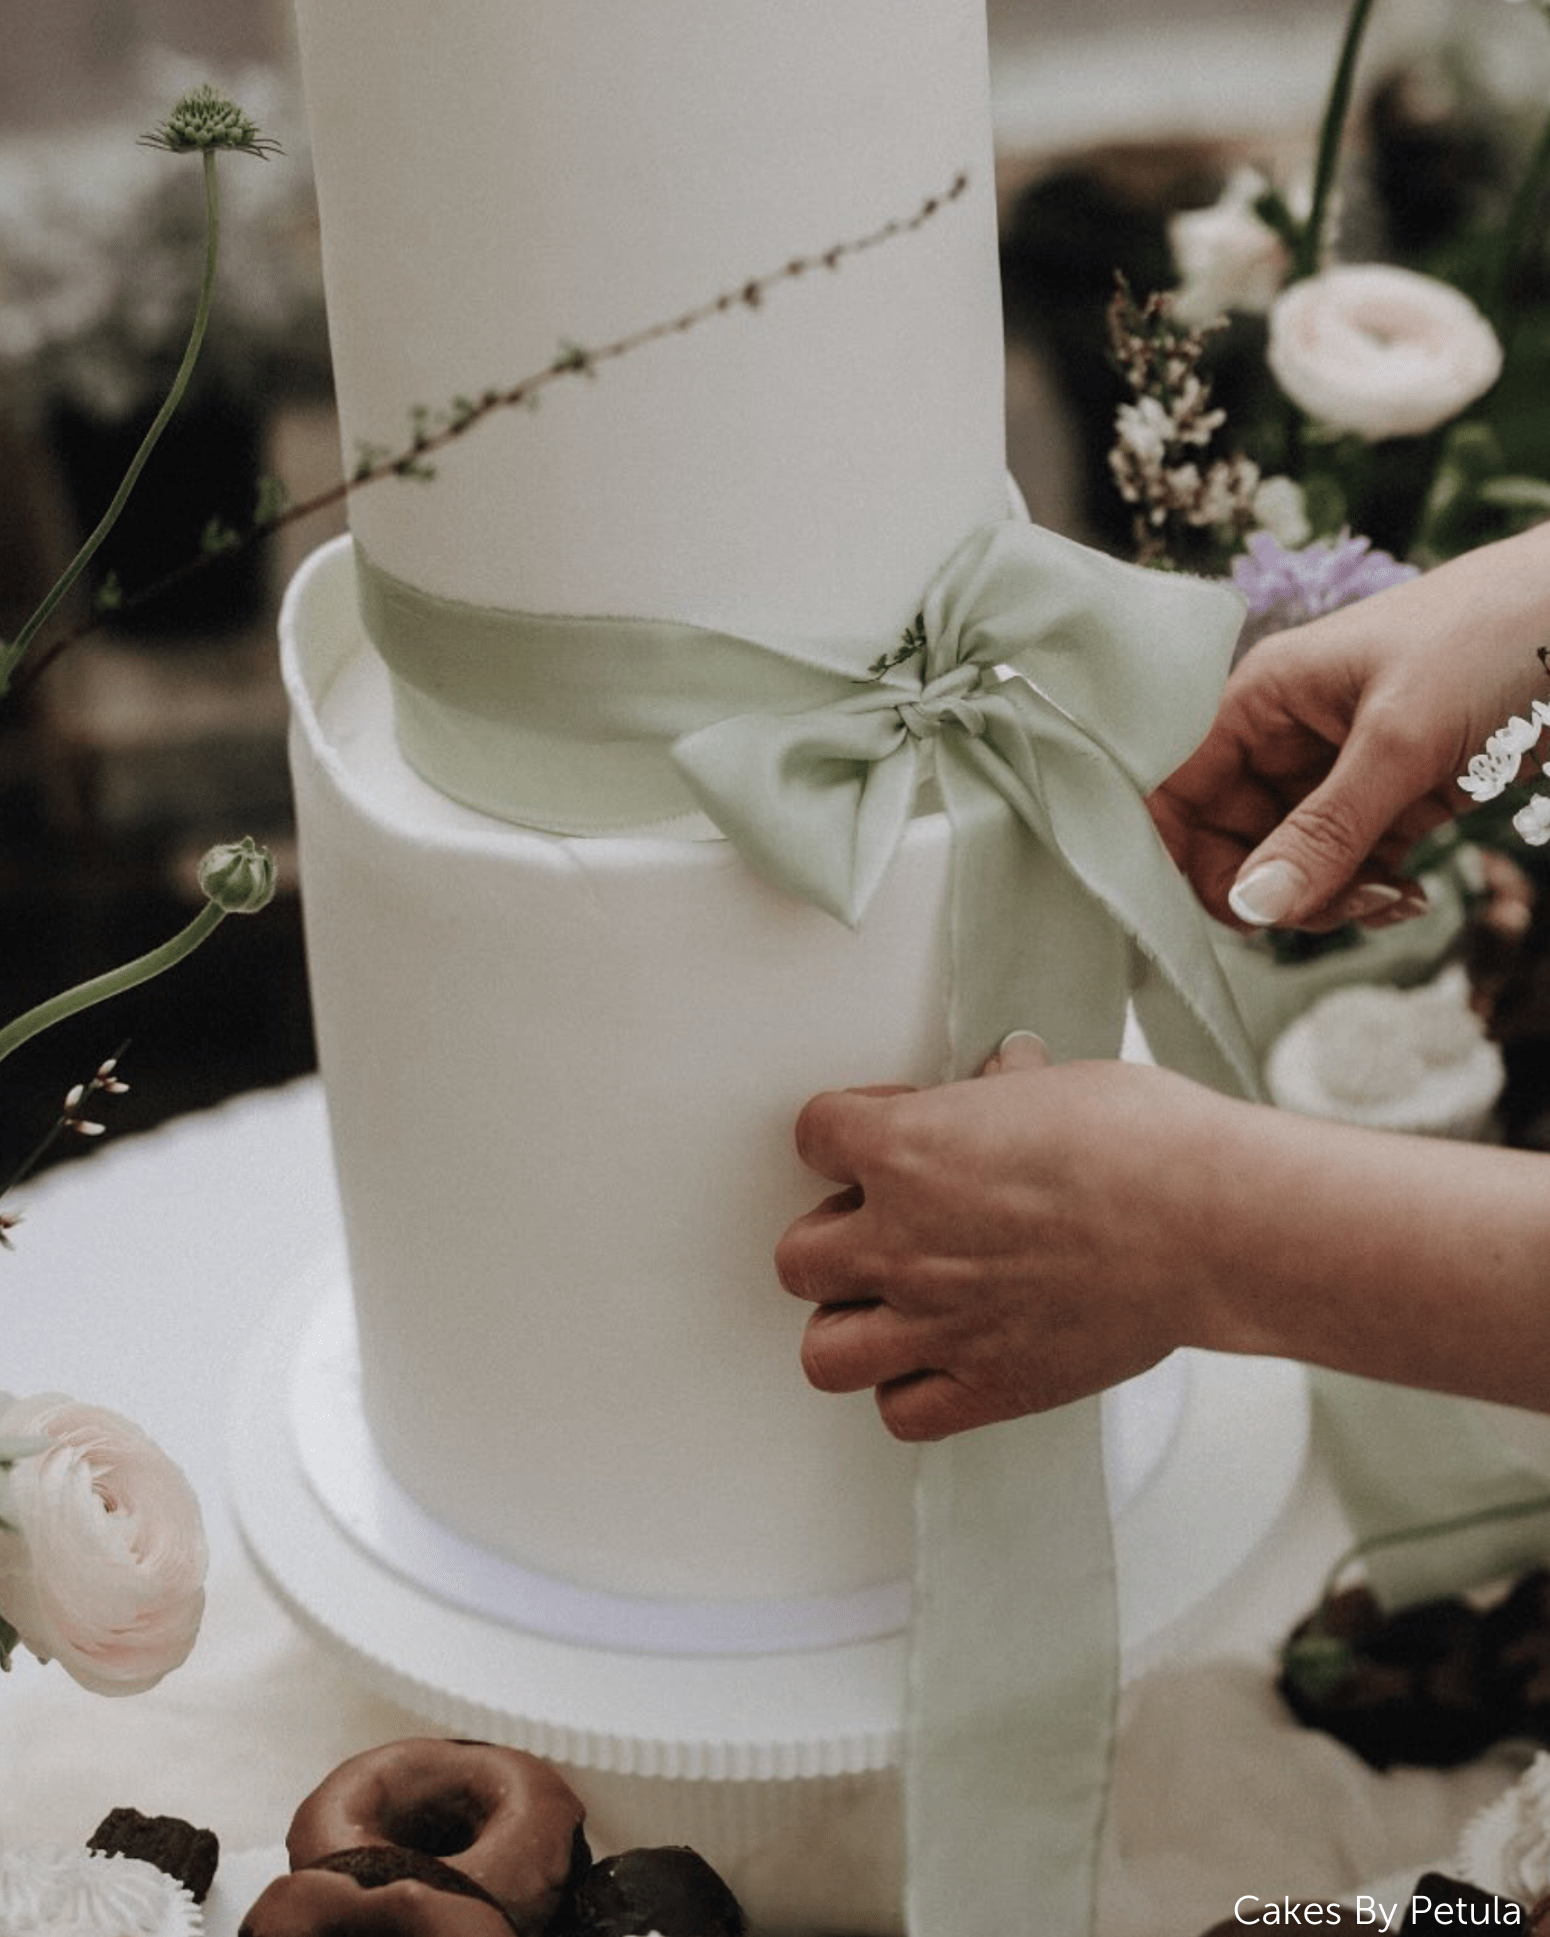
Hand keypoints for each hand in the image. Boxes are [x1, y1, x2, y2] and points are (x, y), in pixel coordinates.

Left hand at [774, 1035, 1220, 1440]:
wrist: (1212, 1222)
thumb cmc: (1145, 1143)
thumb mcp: (1058, 1084)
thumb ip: (1005, 1091)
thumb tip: (1005, 1078)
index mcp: (905, 1151)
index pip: (812, 1136)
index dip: (844, 1134)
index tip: (880, 1135)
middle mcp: (902, 1243)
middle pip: (797, 1259)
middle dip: (835, 1241)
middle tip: (883, 1228)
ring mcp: (939, 1323)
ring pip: (825, 1352)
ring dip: (850, 1327)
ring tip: (894, 1305)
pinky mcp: (989, 1386)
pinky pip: (901, 1413)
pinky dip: (911, 1393)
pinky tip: (944, 1359)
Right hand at [1150, 525, 1549, 930]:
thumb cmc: (1494, 640)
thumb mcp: (1402, 740)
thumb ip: (1324, 833)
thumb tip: (1253, 910)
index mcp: (1260, 699)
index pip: (1175, 790)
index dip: (1180, 854)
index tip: (1229, 909)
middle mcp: (1284, 737)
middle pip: (1230, 843)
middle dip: (1275, 889)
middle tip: (1338, 906)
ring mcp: (1338, 772)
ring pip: (1292, 866)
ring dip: (1332, 899)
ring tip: (1392, 898)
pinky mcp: (1392, 800)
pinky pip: (1350, 867)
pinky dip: (1372, 893)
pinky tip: (1412, 895)